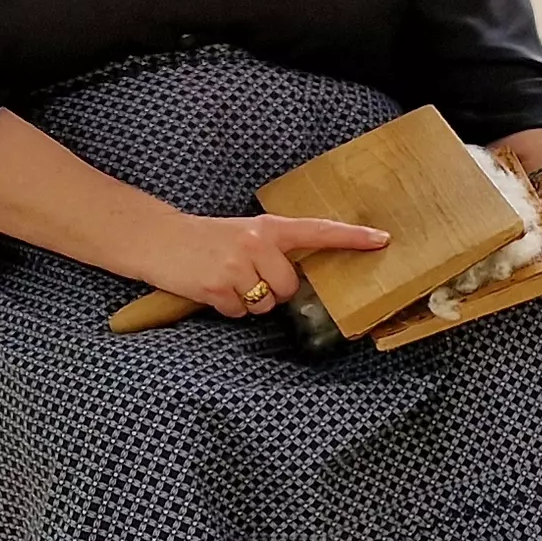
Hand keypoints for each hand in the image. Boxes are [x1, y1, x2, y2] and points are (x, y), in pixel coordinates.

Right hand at [146, 212, 389, 316]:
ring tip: (227, 280)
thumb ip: (274, 249)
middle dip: (272, 291)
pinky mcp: (217, 286)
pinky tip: (213, 289)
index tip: (383, 240)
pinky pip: (239, 312)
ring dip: (249, 301)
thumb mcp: (246, 234)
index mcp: (268, 227)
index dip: (352, 237)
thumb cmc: (208, 239)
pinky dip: (228, 308)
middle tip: (246, 275)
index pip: (318, 230)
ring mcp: (237, 265)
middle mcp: (257, 243)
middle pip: (289, 287)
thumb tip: (299, 279)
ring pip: (266, 304)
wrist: (159, 239)